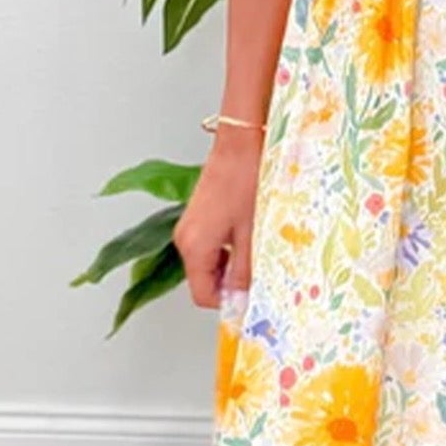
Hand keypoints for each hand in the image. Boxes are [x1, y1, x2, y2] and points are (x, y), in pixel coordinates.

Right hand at [174, 133, 263, 309]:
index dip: (228, 303)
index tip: (251, 300)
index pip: (203, 296)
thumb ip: (246, 271)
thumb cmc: (247, 180)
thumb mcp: (253, 233)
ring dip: (232, 267)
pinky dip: (230, 250)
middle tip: (259, 276)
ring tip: (257, 251)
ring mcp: (191, 227)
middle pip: (205, 281)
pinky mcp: (199, 217)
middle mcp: (185, 239)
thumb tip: (245, 298)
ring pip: (210, 265)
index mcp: (194, 246)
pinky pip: (212, 247)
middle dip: (231, 285)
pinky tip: (249, 237)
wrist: (241, 143)